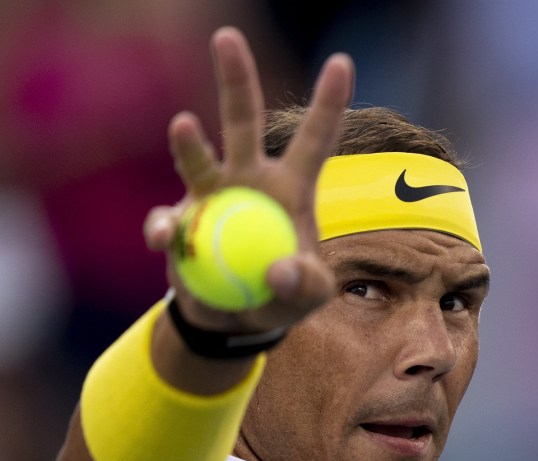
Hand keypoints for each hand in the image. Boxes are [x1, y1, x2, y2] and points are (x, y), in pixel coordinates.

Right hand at [142, 26, 353, 333]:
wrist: (235, 318)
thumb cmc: (284, 296)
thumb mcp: (310, 297)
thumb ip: (307, 286)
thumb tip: (279, 271)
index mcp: (291, 186)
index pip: (315, 140)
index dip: (329, 102)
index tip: (342, 62)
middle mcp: (248, 178)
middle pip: (242, 121)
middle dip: (236, 78)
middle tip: (226, 35)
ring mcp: (208, 197)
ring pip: (197, 160)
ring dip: (189, 144)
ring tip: (184, 124)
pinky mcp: (178, 225)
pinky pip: (168, 222)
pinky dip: (165, 229)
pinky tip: (165, 240)